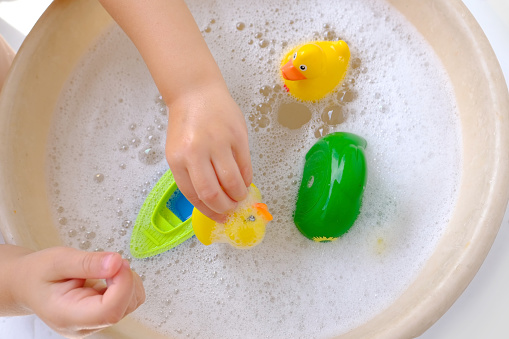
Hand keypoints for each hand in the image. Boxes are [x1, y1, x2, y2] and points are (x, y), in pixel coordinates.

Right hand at [11, 247, 144, 337]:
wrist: (28, 284)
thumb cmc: (38, 273)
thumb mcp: (58, 260)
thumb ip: (87, 263)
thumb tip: (117, 262)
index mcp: (68, 316)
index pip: (109, 311)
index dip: (122, 285)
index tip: (118, 262)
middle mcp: (85, 326)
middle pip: (124, 307)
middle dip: (125, 279)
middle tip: (106, 261)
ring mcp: (96, 323)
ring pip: (131, 302)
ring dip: (126, 280)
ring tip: (102, 270)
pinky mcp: (104, 315)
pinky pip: (128, 299)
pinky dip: (125, 283)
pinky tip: (105, 277)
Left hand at [165, 82, 252, 221]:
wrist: (196, 91)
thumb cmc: (186, 124)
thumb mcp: (178, 151)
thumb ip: (191, 174)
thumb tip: (210, 201)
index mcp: (178, 159)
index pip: (194, 195)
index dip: (209, 211)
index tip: (219, 218)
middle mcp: (196, 152)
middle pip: (213, 193)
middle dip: (225, 207)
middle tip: (231, 209)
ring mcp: (218, 143)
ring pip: (232, 182)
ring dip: (239, 195)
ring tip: (240, 197)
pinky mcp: (237, 136)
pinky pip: (245, 166)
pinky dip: (246, 179)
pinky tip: (244, 181)